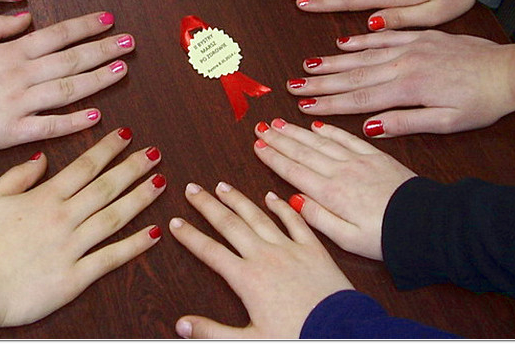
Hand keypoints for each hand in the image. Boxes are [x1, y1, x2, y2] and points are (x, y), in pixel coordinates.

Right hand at [0, 11, 133, 153]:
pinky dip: (74, 121)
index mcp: (11, 51)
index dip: (85, 27)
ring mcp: (20, 103)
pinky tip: (97, 115)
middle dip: (104, 49)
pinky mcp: (14, 131)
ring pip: (68, 89)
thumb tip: (27, 16)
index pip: (57, 35)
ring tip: (123, 69)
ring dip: (99, 79)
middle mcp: (22, 75)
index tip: (108, 20)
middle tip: (130, 42)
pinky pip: (50, 126)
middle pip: (71, 59)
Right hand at [0, 130, 165, 335]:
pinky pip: (111, 258)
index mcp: (44, 197)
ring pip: (114, 217)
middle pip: (106, 187)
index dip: (108, 149)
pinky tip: (154, 233)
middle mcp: (63, 218)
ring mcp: (72, 247)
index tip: (127, 134)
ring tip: (161, 182)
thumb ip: (18, 175)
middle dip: (133, 167)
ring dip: (140, 198)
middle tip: (155, 152)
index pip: (84, 167)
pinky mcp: (75, 278)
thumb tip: (43, 157)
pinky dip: (134, 245)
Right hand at [170, 181, 352, 337]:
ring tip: (222, 185)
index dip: (190, 236)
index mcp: (247, 279)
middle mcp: (265, 257)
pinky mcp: (313, 248)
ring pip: (258, 217)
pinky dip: (282, 207)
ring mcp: (289, 249)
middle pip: (229, 225)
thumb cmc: (298, 338)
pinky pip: (294, 221)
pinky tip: (271, 196)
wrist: (340, 332)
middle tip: (192, 189)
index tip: (174, 222)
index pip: (210, 252)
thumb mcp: (250, 341)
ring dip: (238, 199)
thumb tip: (181, 325)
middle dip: (208, 206)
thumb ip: (212, 332)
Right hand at [252, 119, 415, 259]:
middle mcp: (341, 172)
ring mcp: (359, 160)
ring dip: (298, 131)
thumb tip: (293, 200)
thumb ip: (318, 219)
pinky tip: (318, 125)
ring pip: (321, 141)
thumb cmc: (388, 237)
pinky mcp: (376, 156)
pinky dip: (330, 130)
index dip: (273, 157)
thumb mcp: (348, 240)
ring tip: (280, 122)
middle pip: (303, 151)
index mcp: (332, 194)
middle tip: (260, 126)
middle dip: (279, 138)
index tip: (257, 145)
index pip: (294, 170)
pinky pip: (347, 137)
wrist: (427, 224)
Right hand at [286, 30, 514, 136]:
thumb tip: (367, 128)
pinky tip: (341, 43)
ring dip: (331, 61)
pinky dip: (359, 40)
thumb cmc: (483, 102)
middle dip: (319, 83)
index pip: (358, 98)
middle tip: (291, 86)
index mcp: (408, 88)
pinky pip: (382, 36)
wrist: (512, 70)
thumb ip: (405, 123)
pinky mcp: (420, 36)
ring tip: (306, 66)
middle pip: (352, 75)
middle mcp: (403, 63)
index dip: (328, 104)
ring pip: (362, 54)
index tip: (303, 108)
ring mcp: (410, 46)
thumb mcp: (448, 122)